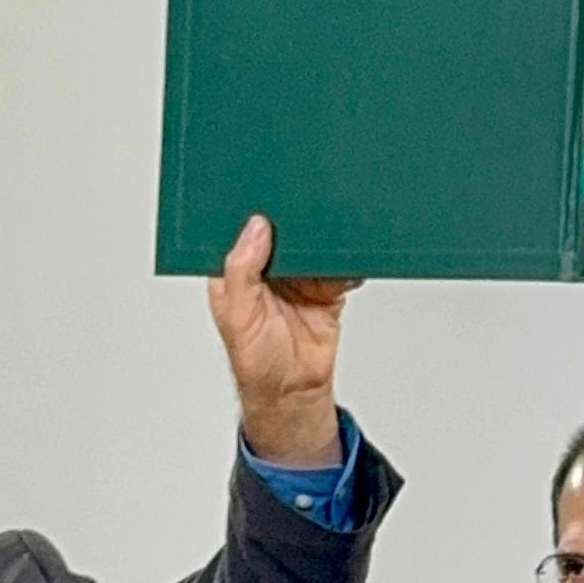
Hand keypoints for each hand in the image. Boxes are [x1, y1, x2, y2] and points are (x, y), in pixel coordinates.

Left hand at [207, 212, 355, 470]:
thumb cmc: (256, 362)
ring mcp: (298, 276)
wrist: (295, 392)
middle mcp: (266, 267)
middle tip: (305, 200)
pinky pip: (339, 266)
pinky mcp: (326, 287)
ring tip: (331, 226)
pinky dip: (347, 261)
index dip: (250, 209)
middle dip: (293, 217)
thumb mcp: (239, 315)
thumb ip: (242, 270)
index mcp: (235, 269)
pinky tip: (348, 255)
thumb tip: (256, 227)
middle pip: (281, 230)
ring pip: (312, 243)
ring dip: (323, 237)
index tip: (263, 190)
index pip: (240, 228)